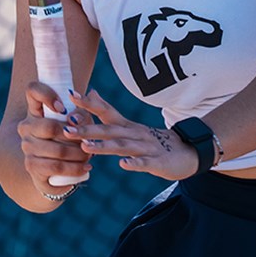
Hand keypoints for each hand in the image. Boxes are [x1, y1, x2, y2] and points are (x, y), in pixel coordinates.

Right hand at [15, 80, 90, 206]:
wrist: (54, 167)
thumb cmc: (70, 138)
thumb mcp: (78, 123)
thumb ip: (81, 115)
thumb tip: (74, 118)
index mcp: (35, 110)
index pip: (33, 90)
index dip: (46, 94)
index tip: (62, 107)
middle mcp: (26, 127)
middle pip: (50, 126)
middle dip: (74, 136)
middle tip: (88, 142)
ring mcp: (27, 147)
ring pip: (57, 150)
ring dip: (78, 154)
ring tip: (89, 156)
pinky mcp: (31, 166)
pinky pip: (56, 167)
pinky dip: (75, 168)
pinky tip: (86, 167)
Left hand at [74, 89, 198, 179]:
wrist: (189, 151)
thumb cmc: (152, 140)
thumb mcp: (129, 125)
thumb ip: (109, 112)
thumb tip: (91, 92)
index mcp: (127, 126)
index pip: (106, 112)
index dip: (89, 104)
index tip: (70, 95)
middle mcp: (135, 134)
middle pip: (109, 130)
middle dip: (88, 129)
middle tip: (66, 129)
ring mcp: (147, 148)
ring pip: (123, 146)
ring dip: (104, 146)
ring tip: (86, 146)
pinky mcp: (159, 162)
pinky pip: (146, 163)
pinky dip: (135, 163)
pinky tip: (123, 165)